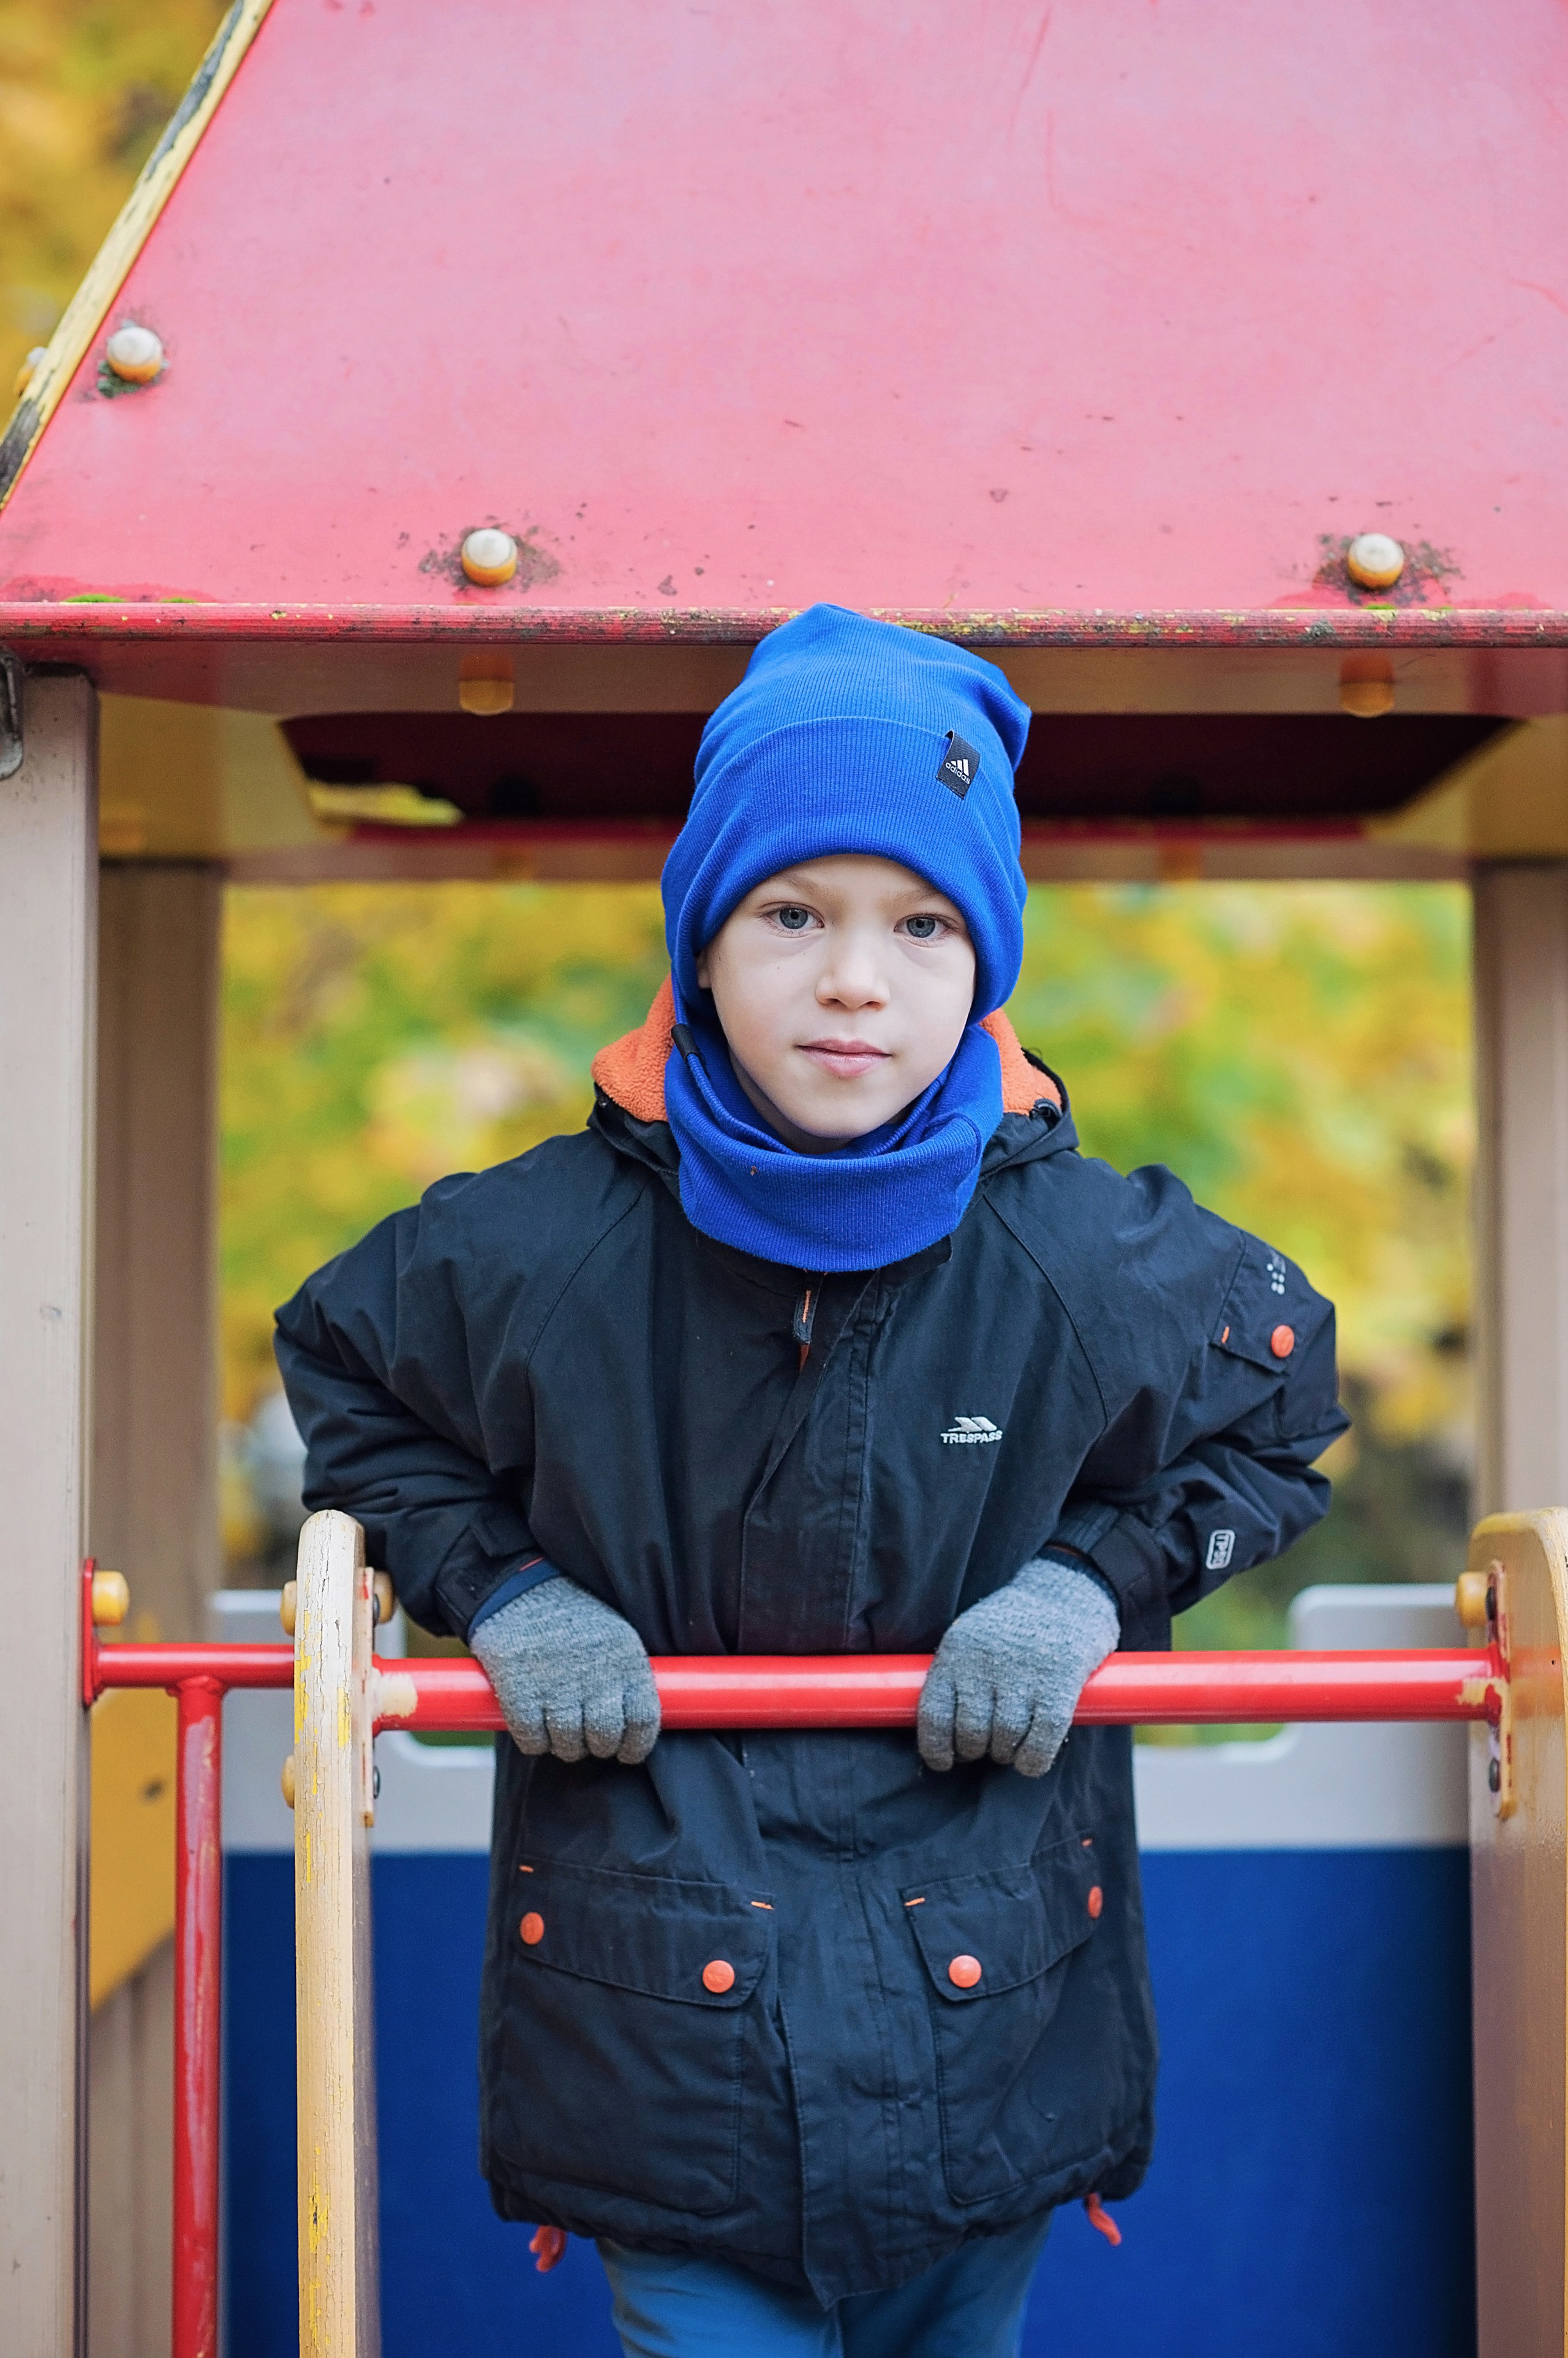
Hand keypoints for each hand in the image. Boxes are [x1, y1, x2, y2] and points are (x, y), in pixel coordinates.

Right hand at [470, 1576, 660, 1764]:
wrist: (521, 1585)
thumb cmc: (574, 1615)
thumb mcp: (615, 1635)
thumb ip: (626, 1677)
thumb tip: (634, 1726)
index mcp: (626, 1660)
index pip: (644, 1721)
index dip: (635, 1746)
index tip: (625, 1752)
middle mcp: (596, 1675)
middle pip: (604, 1738)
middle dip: (595, 1746)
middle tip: (585, 1738)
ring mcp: (557, 1684)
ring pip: (568, 1744)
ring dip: (563, 1745)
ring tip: (557, 1728)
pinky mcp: (520, 1690)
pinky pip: (532, 1739)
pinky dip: (533, 1740)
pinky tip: (532, 1724)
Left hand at [917, 1555, 1119, 1777]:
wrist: (1067, 1592)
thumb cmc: (1015, 1624)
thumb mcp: (972, 1636)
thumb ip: (957, 1676)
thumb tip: (944, 1733)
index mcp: (957, 1652)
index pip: (933, 1715)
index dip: (936, 1749)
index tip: (945, 1760)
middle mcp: (985, 1665)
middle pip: (970, 1734)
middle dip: (976, 1750)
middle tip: (987, 1745)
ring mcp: (1022, 1677)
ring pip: (1003, 1741)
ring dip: (1006, 1754)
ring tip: (1011, 1745)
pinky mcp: (1058, 1688)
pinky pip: (1039, 1745)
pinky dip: (1032, 1761)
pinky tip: (1031, 1758)